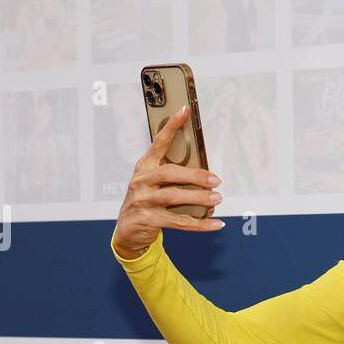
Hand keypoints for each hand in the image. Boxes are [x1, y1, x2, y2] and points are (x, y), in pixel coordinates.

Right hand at [112, 103, 223, 257]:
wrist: (127, 231)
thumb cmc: (145, 203)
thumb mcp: (153, 185)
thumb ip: (172, 176)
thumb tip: (205, 175)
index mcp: (144, 168)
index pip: (158, 143)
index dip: (171, 127)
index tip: (185, 111)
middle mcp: (141, 181)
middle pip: (169, 173)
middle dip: (195, 175)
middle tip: (215, 180)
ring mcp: (142, 201)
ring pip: (173, 197)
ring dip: (198, 198)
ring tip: (216, 198)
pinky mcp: (147, 220)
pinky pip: (179, 222)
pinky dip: (200, 224)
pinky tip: (216, 223)